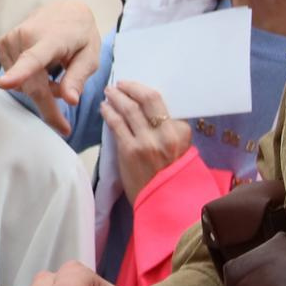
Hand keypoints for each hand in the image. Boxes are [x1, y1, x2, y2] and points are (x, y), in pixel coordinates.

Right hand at [0, 0, 99, 136]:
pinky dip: (28, 80)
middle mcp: (26, 36)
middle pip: (30, 85)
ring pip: (22, 85)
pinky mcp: (2, 44)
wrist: (65, 10)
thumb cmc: (79, 35)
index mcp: (51, 39)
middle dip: (48, 100)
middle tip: (66, 92)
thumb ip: (77, 78)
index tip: (3, 84)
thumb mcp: (89, 57)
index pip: (33, 59)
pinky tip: (39, 67)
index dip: (18, 74)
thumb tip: (70, 100)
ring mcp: (10, 39)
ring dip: (39, 87)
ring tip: (53, 70)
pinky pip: (14, 77)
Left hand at [104, 80, 193, 201]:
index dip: (147, 93)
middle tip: (121, 83)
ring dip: (117, 97)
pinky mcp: (130, 151)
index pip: (163, 104)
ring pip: (130, 109)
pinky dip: (109, 112)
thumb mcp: (182, 151)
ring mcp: (147, 141)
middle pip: (148, 98)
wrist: (163, 202)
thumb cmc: (171, 177)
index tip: (137, 89)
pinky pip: (117, 124)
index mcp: (182, 132)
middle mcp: (166, 133)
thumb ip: (170, 132)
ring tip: (109, 92)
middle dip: (132, 87)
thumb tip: (150, 112)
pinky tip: (104, 107)